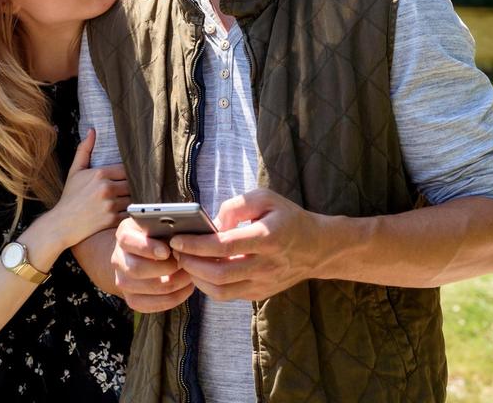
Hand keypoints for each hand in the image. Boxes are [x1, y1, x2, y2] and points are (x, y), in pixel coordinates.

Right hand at [46, 130, 130, 247]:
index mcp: (100, 174)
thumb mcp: (75, 171)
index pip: (126, 169)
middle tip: (131, 188)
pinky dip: (130, 212)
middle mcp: (107, 188)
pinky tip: (126, 211)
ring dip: (132, 199)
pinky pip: (130, 213)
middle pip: (132, 183)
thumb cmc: (70, 197)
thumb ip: (84, 150)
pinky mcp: (113, 219)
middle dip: (131, 186)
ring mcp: (110, 205)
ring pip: (133, 198)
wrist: (62, 223)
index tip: (127, 177)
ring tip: (129, 199)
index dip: (128, 173)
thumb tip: (92, 131)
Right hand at [111, 216, 194, 312]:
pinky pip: (153, 305)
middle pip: (137, 269)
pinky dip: (174, 298)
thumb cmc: (158, 237)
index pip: (128, 241)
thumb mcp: (158, 225)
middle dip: (166, 268)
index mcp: (124, 236)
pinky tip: (186, 288)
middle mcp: (118, 259)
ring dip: (175, 282)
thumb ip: (166, 227)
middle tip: (185, 263)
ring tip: (190, 274)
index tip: (167, 251)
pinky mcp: (132, 299)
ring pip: (149, 288)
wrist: (143, 256)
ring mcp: (123, 281)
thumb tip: (183, 235)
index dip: (147, 248)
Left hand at [168, 189, 325, 301]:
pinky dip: (208, 285)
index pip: (225, 246)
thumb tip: (212, 225)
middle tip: (176, 252)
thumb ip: (236, 206)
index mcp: (268, 237)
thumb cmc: (287, 218)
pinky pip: (228, 295)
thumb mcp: (266, 198)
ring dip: (196, 278)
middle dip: (191, 264)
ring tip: (185, 262)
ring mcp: (263, 283)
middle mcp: (266, 265)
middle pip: (220, 274)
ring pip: (221, 291)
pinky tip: (200, 270)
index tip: (177, 240)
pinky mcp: (259, 294)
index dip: (197, 245)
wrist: (316, 248)